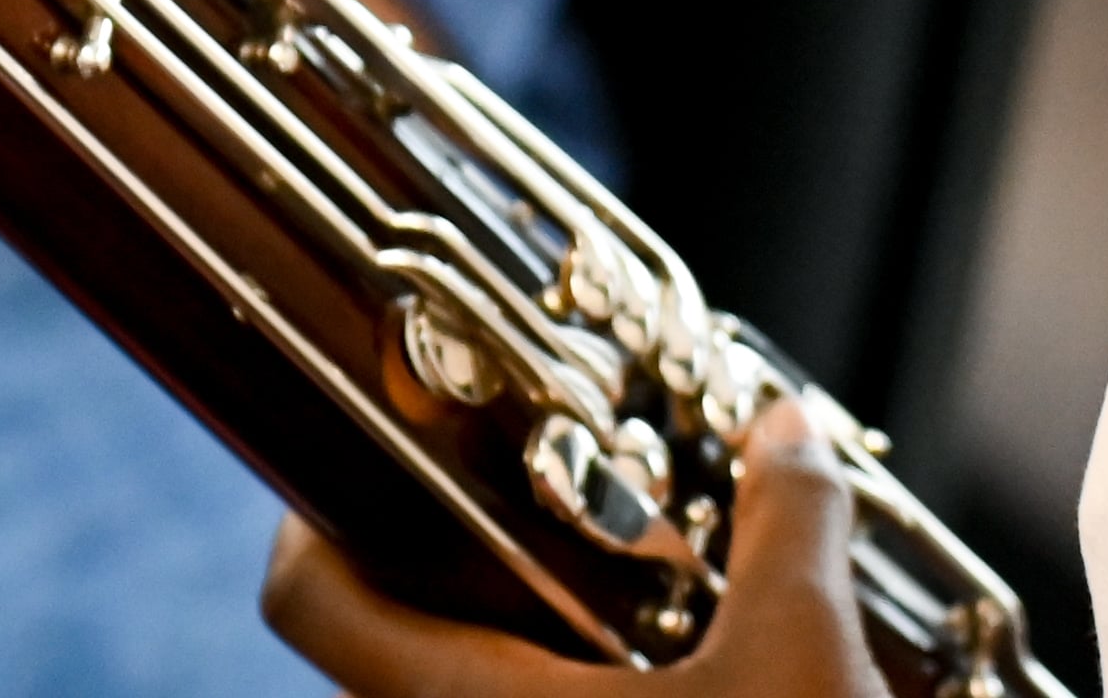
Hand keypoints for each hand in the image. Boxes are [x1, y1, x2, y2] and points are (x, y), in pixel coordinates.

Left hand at [261, 400, 886, 697]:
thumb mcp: (801, 656)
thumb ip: (786, 527)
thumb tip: (784, 434)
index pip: (306, 600)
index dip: (316, 514)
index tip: (377, 456)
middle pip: (382, 647)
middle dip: (450, 569)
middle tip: (525, 512)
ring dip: (512, 647)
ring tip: (602, 594)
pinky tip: (647, 678)